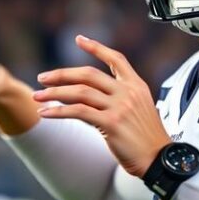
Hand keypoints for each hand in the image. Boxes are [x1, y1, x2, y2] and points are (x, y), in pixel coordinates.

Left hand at [33, 35, 170, 177]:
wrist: (160, 160)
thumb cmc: (148, 139)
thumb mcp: (139, 110)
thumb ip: (119, 98)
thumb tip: (88, 95)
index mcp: (136, 85)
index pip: (115, 58)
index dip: (96, 47)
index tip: (79, 39)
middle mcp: (127, 92)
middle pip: (88, 74)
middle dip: (62, 74)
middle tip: (42, 77)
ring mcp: (119, 107)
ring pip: (79, 92)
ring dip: (54, 93)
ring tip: (38, 96)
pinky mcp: (111, 123)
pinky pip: (78, 112)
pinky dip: (58, 111)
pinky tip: (45, 113)